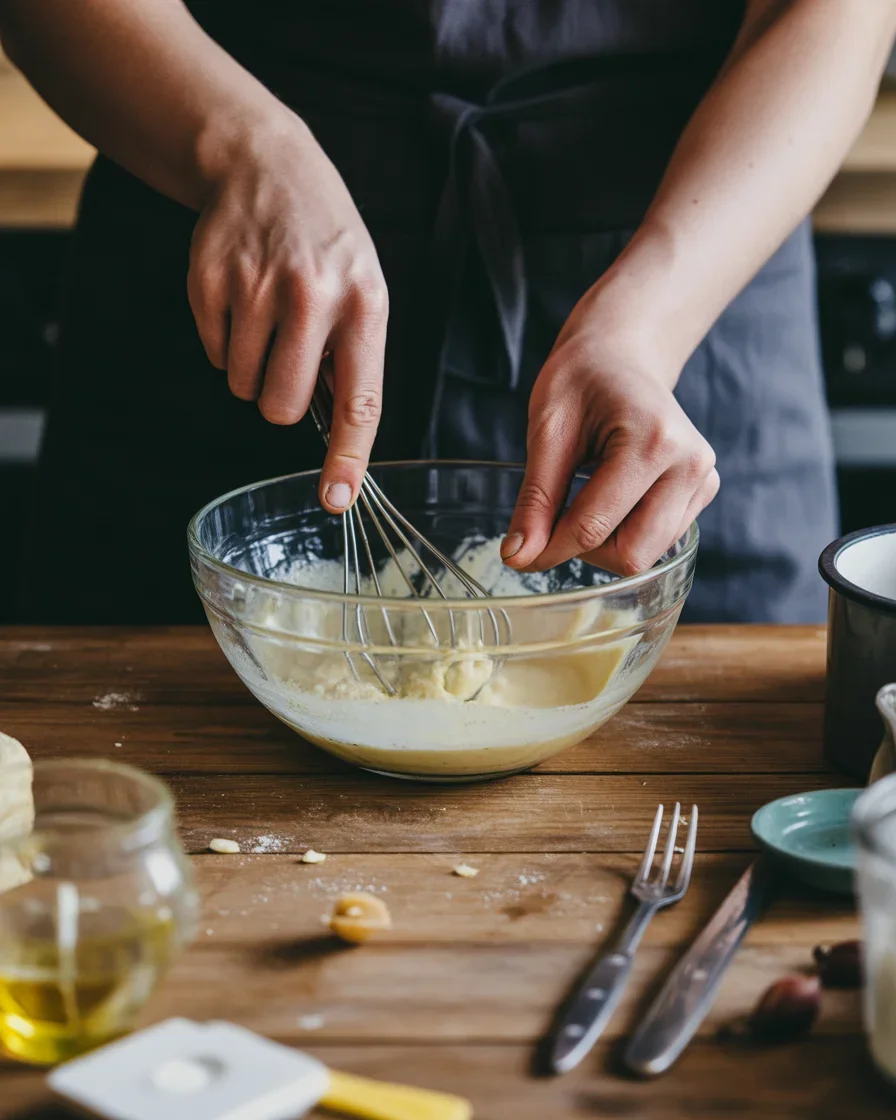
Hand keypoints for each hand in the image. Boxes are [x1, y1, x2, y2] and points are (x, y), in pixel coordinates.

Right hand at [187, 115, 387, 512]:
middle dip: (281, 399)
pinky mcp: (208, 282)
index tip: (337, 500)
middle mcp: (312, 297)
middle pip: (280, 405)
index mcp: (364, 306)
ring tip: (269, 318)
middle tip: (289, 359)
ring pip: (242, 384)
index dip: (347, 457)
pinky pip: (214, 353)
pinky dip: (226, 340)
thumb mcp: (364, 289)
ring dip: (253, 368)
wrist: (267, 166)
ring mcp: (255, 287)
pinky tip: (243, 297)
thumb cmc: (328, 245)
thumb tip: (337, 435)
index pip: (357, 401)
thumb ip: (354, 359)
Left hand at [502, 292, 718, 575]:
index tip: (517, 554)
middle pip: (630, 556)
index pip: (594, 526)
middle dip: (584, 552)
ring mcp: (703, 479)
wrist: (621, 356)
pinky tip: (611, 498)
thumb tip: (518, 557)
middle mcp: (690, 464)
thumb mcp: (548, 431)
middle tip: (557, 519)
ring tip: (585, 500)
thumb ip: (535, 498)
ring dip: (605, 545)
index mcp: (652, 442)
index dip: (549, 549)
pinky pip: (659, 542)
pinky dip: (625, 534)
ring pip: (645, 556)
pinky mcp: (703, 491)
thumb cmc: (581, 381)